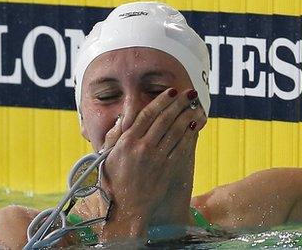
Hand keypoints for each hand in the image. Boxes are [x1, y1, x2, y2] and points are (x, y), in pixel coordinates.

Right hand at [98, 88, 206, 238]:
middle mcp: (142, 148)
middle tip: (189, 93)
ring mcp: (156, 159)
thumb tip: (124, 118)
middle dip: (178, 103)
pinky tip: (195, 125)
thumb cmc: (113, 184)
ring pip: (175, 131)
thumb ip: (114, 137)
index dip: (161, 101)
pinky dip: (189, 134)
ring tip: (195, 106)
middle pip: (164, 119)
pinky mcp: (168, 170)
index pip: (147, 114)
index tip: (171, 91)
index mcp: (126, 142)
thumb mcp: (106, 157)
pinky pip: (181, 147)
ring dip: (187, 115)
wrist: (126, 210)